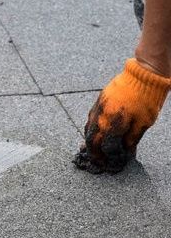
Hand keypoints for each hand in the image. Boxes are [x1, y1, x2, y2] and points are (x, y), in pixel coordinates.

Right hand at [74, 58, 170, 173]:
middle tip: (98, 161)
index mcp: (113, 126)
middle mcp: (101, 119)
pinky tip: (95, 133)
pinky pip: (90, 120)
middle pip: (92, 142)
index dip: (109, 158)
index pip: (106, 149)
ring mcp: (97, 110)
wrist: (143, 74)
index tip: (112, 163)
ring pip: (88, 131)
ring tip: (93, 149)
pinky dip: (91, 130)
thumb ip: (132, 139)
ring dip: (90, 142)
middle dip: (94, 154)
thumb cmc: (147, 98)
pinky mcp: (98, 102)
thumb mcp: (144, 122)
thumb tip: (126, 151)